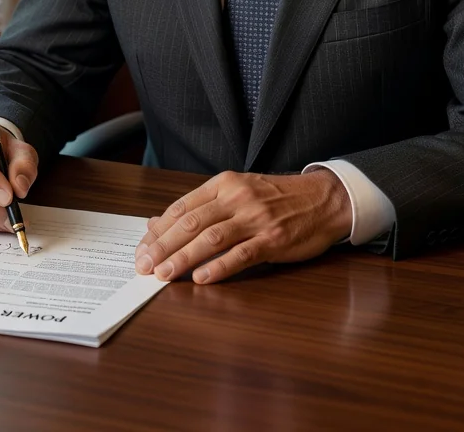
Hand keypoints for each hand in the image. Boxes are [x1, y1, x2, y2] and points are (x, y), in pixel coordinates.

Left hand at [134, 169, 351, 283]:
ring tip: (164, 274)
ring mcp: (256, 218)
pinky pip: (242, 255)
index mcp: (224, 184)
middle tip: (144, 265)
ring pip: (211, 238)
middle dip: (163, 246)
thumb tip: (157, 222)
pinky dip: (219, 267)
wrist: (322, 199)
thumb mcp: (236, 192)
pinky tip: (201, 279)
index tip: (141, 248)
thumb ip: (199, 207)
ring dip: (183, 258)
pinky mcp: (273, 240)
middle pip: (192, 223)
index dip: (159, 230)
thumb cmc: (275, 198)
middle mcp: (237, 198)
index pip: (182, 207)